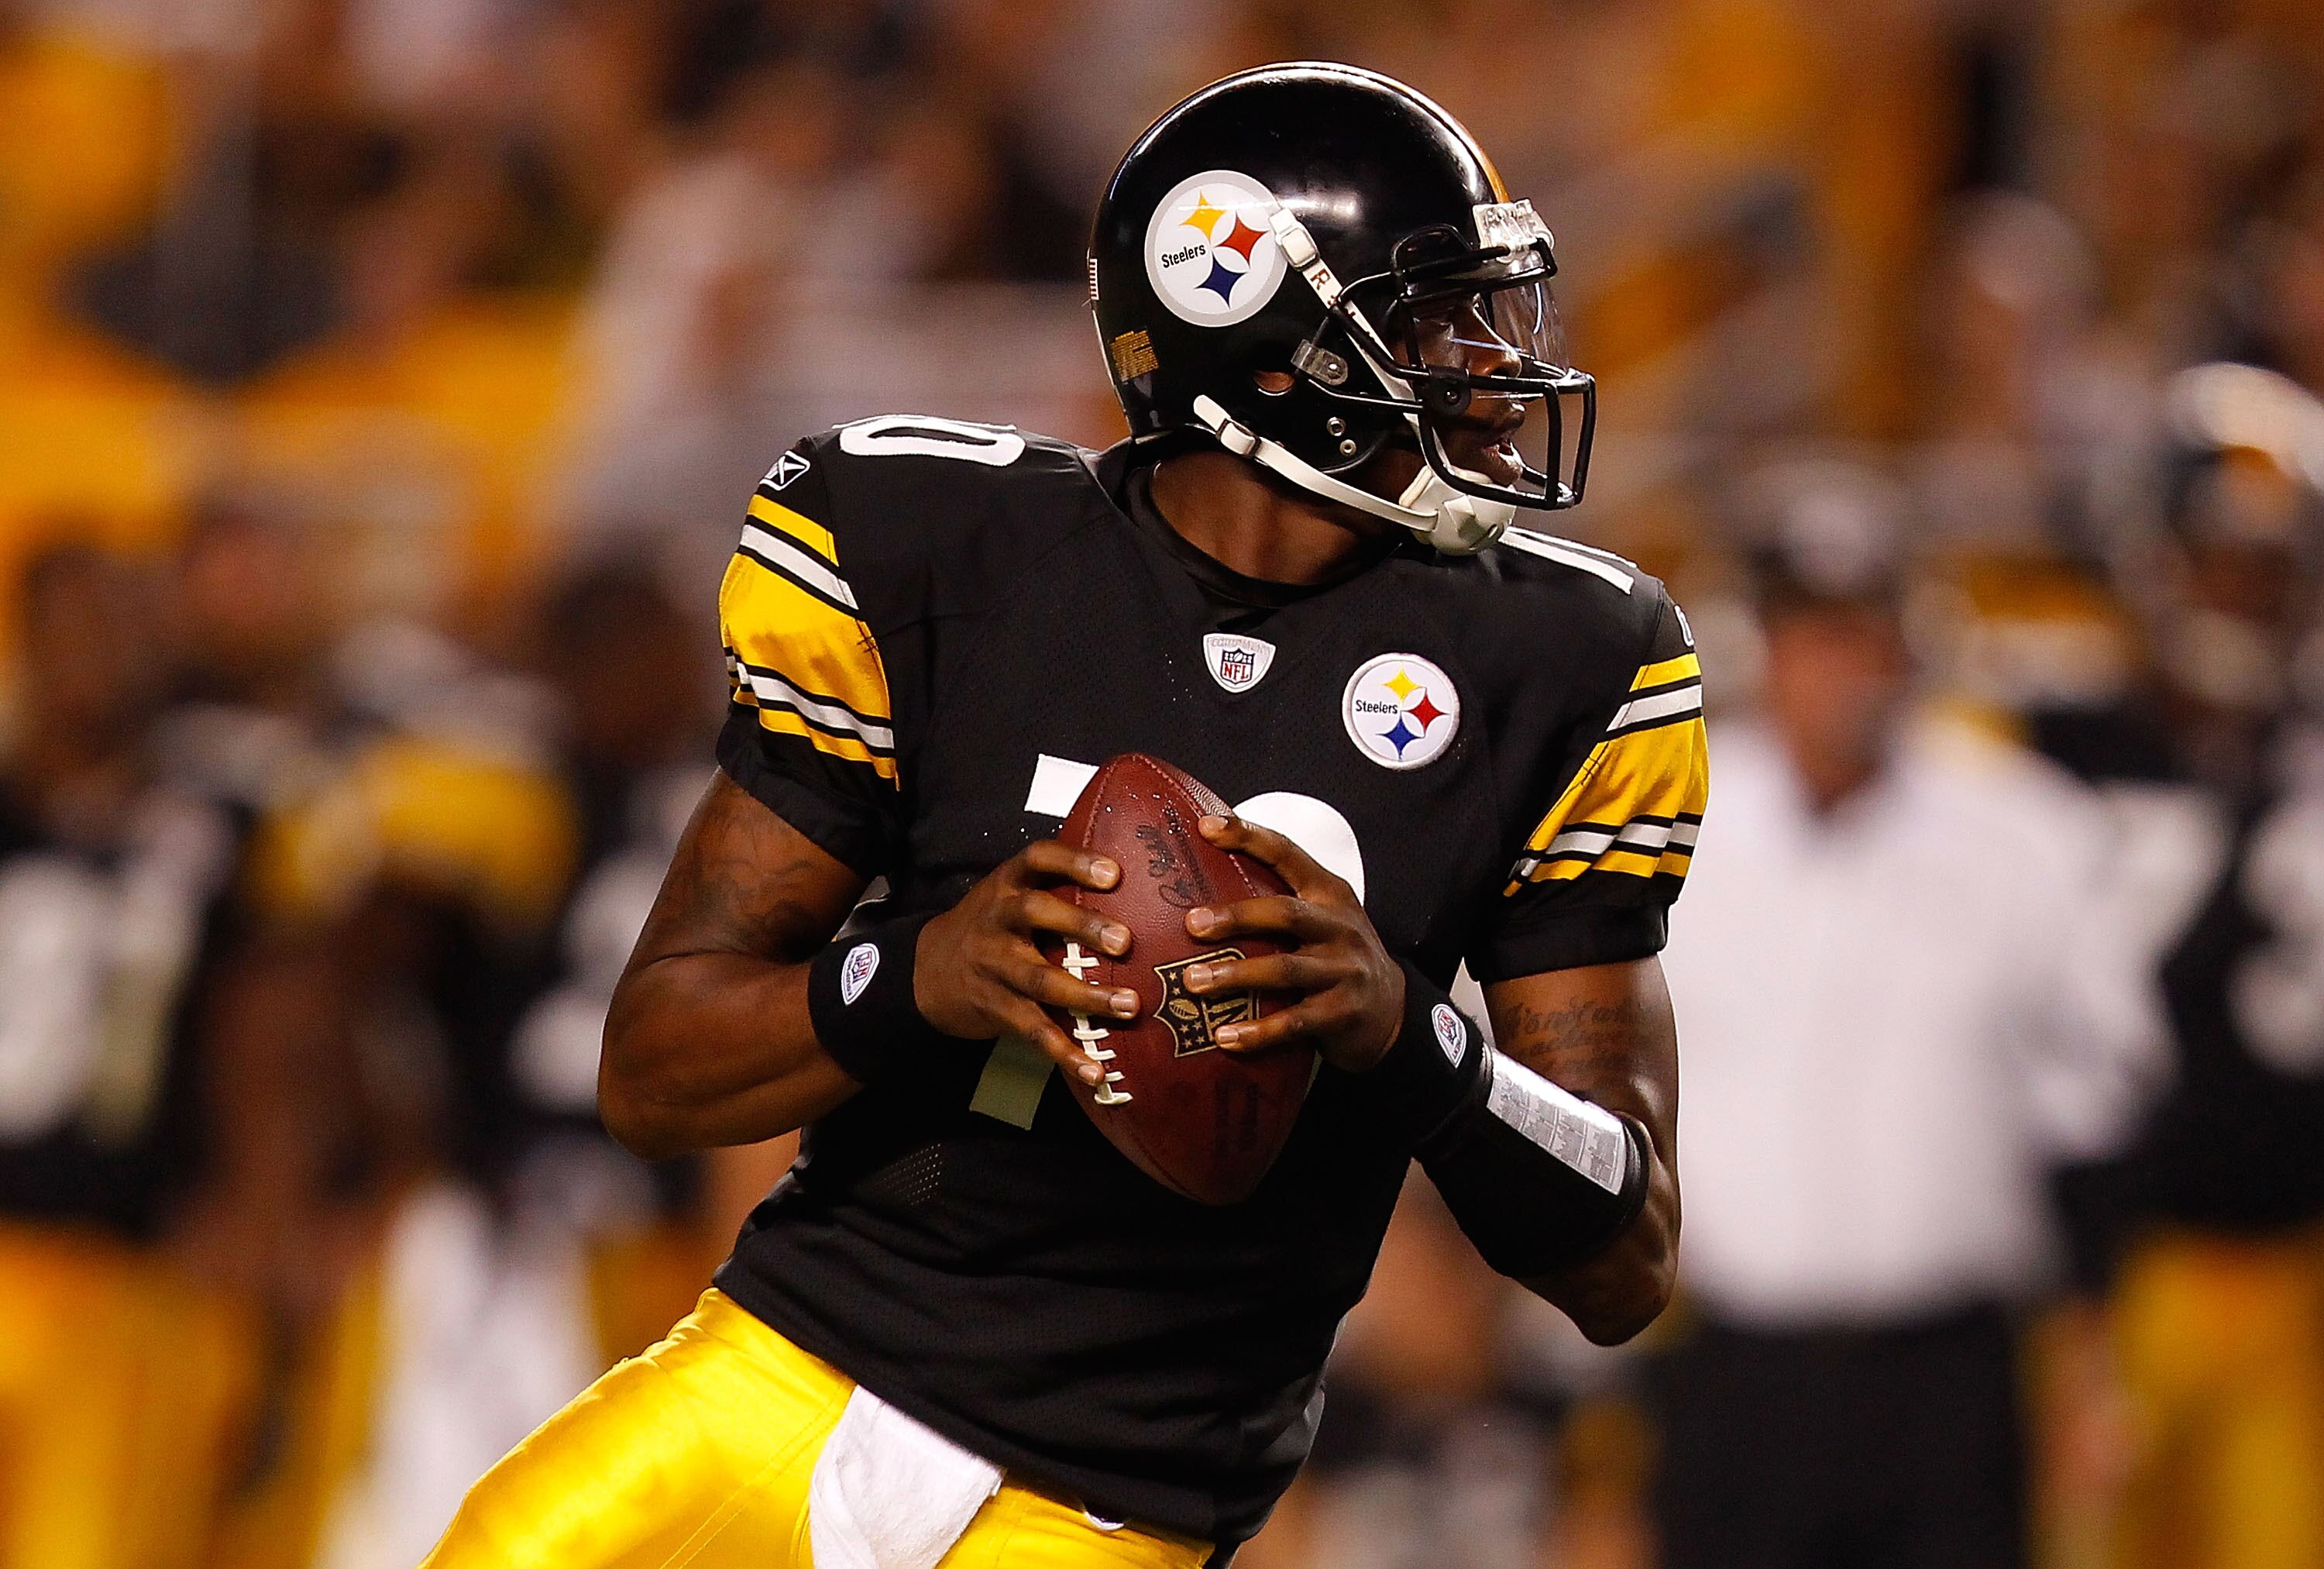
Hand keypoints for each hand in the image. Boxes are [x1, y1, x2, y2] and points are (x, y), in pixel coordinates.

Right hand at [914, 841, 1140, 1086]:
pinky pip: (1032, 1029)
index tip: (1113, 873)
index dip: (1073, 862)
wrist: (927, 970)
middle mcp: (998, 919)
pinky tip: (1094, 1069)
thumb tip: (1138, 885)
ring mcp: (993, 964)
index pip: (1037, 859)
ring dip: (1086, 995)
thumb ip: (1056, 887)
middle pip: (1036, 913)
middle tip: (1125, 940)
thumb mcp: (1009, 895)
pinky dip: (1064, 1052)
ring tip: (1129, 1005)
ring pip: (1040, 979)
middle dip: (1082, 925)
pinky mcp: (994, 1006)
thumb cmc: (992, 927)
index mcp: (1007, 885)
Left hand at [1181, 814, 1404, 1072]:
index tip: (1206, 826)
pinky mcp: (1343, 1013)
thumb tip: (1201, 890)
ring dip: (1237, 976)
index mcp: (1329, 894)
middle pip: (1285, 914)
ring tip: (1194, 983)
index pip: (1288, 854)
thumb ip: (1279, 903)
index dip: (1248, 837)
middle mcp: (1340, 927)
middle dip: (1236, 917)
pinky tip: (1224, 1037)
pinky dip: (1258, 1031)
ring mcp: (1345, 971)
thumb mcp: (1322, 919)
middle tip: (1191, 924)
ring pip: (1286, 970)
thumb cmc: (1338, 958)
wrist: (1392, 1011)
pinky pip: (1294, 1022)